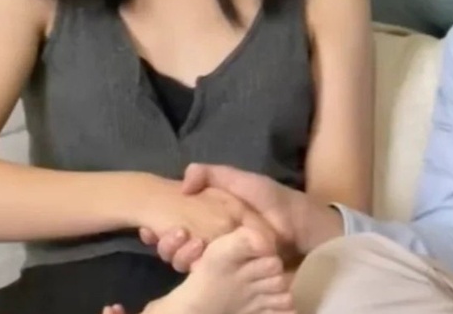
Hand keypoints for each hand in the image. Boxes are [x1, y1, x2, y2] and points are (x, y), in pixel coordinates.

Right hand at [141, 163, 342, 271]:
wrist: (302, 225)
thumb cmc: (272, 200)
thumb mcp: (242, 181)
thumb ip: (214, 174)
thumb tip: (184, 181)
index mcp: (210, 220)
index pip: (175, 228)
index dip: (159, 229)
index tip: (151, 227)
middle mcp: (211, 242)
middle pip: (175, 249)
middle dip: (166, 244)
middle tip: (170, 235)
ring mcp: (221, 261)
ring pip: (186, 263)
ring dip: (177, 255)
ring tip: (187, 243)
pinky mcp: (233, 277)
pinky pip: (205, 276)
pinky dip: (194, 270)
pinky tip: (196, 262)